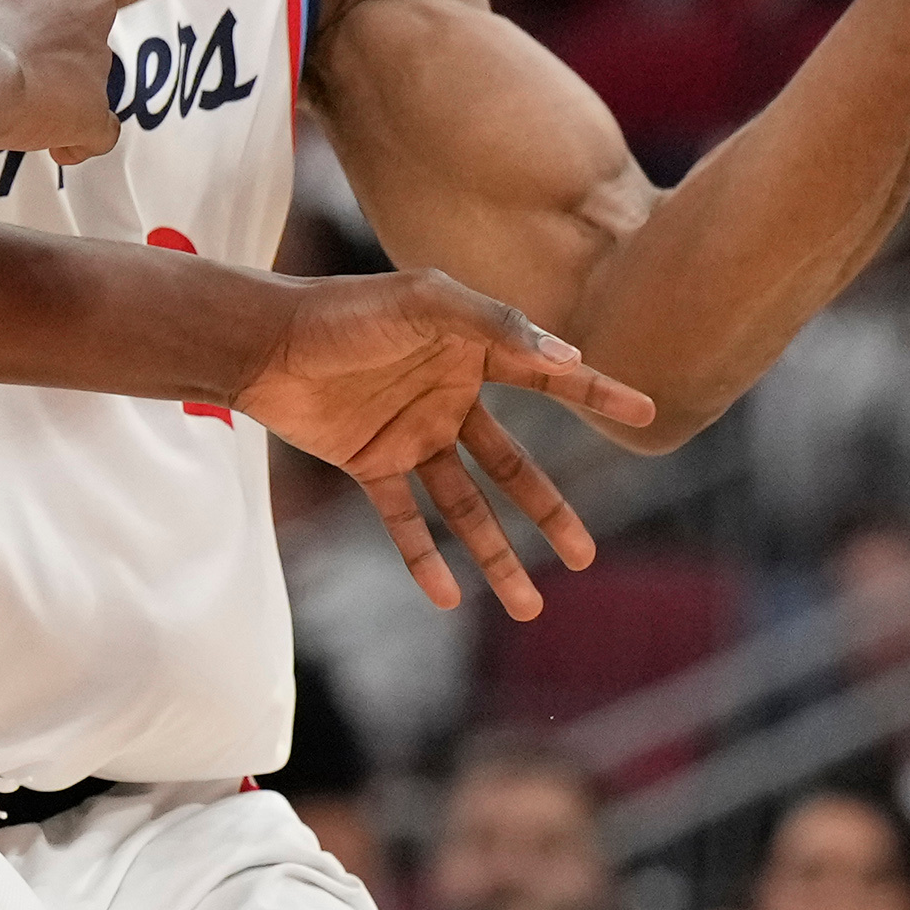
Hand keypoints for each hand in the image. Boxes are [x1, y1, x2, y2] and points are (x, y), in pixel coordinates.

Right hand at [0, 0, 120, 164]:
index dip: (26, 15)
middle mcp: (92, 6)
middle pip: (77, 32)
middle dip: (49, 53)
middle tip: (5, 72)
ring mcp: (98, 62)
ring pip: (89, 79)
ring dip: (59, 94)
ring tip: (16, 112)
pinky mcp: (95, 112)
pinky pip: (99, 131)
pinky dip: (78, 140)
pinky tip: (54, 149)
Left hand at [234, 269, 654, 618]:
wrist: (264, 340)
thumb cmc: (346, 310)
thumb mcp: (427, 303)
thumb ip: (494, 325)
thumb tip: (566, 359)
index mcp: (472, 353)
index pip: (548, 380)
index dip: (597, 393)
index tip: (645, 412)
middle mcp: (449, 399)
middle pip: (513, 469)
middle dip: (550, 513)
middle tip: (585, 558)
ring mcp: (411, 436)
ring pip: (466, 508)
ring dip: (495, 554)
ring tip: (528, 606)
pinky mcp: (369, 464)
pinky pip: (404, 520)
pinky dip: (422, 559)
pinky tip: (445, 596)